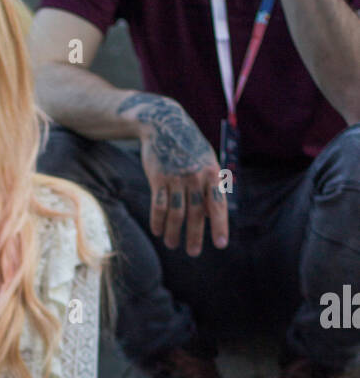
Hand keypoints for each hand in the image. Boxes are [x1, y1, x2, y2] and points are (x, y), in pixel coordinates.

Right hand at [119, 93, 228, 254]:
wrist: (165, 125)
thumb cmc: (189, 147)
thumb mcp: (207, 161)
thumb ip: (211, 186)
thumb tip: (210, 215)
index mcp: (211, 174)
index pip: (217, 205)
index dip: (219, 226)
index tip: (220, 245)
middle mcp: (195, 177)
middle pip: (196, 214)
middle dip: (194, 236)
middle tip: (193, 253)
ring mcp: (176, 178)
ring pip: (176, 213)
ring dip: (173, 232)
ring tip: (172, 245)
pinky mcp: (158, 178)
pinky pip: (158, 206)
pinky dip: (157, 221)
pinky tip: (158, 232)